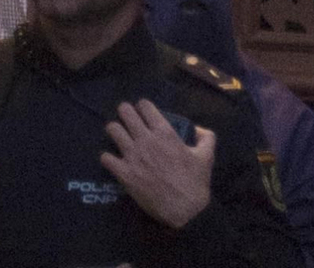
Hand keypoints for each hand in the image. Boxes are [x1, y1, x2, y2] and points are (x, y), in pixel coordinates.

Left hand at [102, 101, 215, 228]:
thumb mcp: (207, 153)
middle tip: (125, 114)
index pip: (145, 106)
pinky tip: (110, 158)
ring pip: (114, 131)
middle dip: (124, 111)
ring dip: (114, 129)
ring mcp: (133, 157)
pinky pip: (107, 159)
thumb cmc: (195, 180)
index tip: (141, 108)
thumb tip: (197, 129)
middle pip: (126, 114)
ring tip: (115, 131)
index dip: (142, 105)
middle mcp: (146, 140)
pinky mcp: (125, 175)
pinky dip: (106, 157)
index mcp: (165, 132)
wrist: (184, 208)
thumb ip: (205, 136)